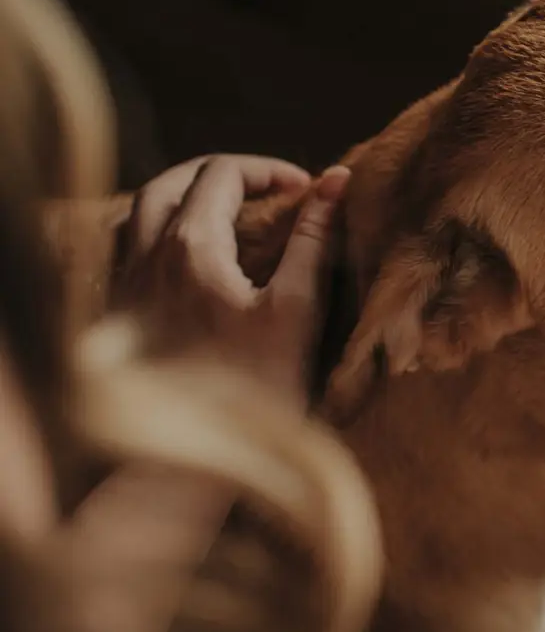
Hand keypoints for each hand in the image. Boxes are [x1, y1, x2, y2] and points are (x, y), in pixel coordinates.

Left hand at [115, 156, 348, 401]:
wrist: (181, 460)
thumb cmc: (247, 391)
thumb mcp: (296, 311)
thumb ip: (314, 240)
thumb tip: (336, 180)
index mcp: (192, 246)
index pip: (223, 173)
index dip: (269, 170)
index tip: (306, 191)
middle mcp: (148, 255)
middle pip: (176, 180)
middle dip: (226, 173)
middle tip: (270, 189)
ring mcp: (127, 283)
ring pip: (143, 208)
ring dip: (185, 193)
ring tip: (226, 208)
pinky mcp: (120, 312)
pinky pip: (127, 245)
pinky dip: (157, 227)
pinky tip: (183, 251)